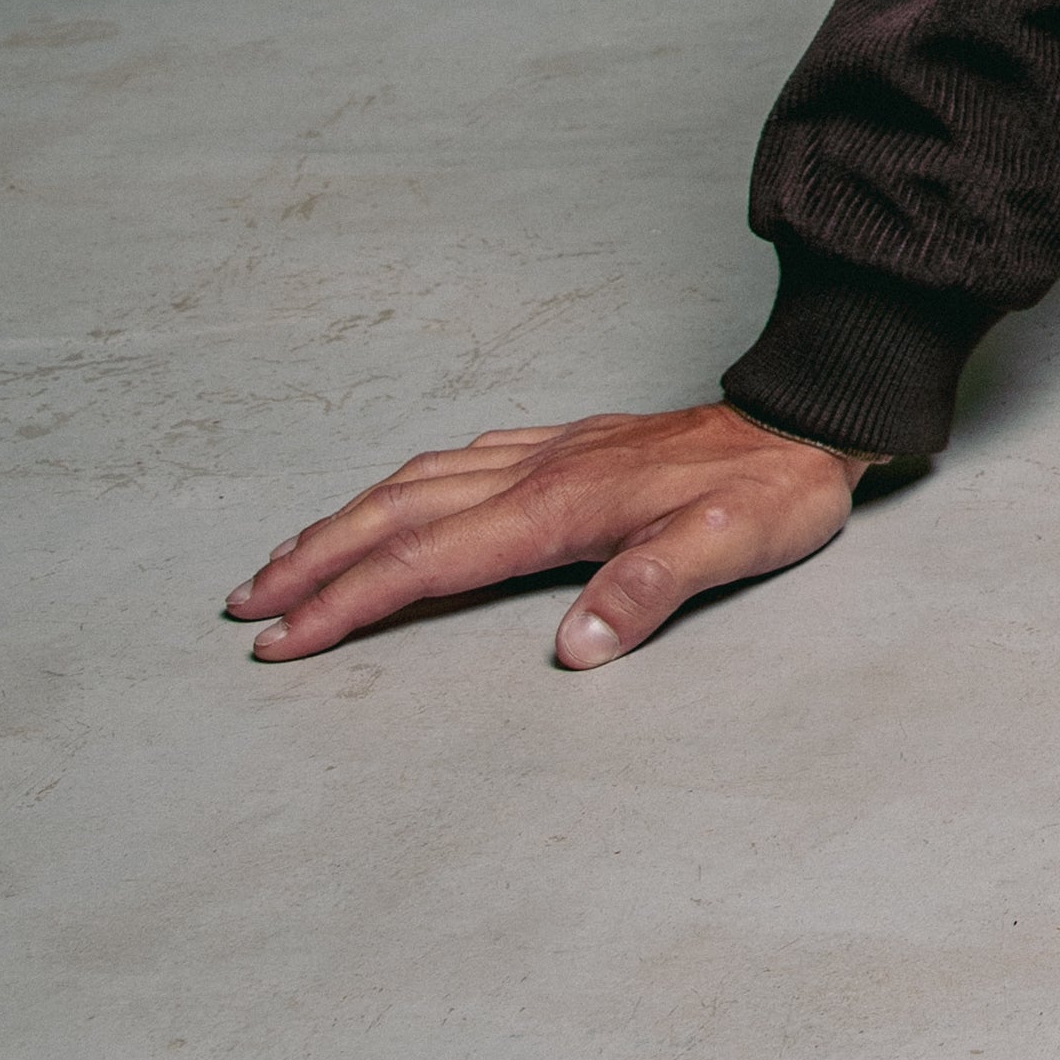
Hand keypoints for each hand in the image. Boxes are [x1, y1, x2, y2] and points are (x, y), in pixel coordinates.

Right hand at [228, 401, 872, 668]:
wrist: (814, 413)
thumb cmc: (777, 485)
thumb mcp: (732, 543)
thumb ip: (651, 588)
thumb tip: (576, 646)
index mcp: (559, 507)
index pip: (426, 562)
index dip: (347, 603)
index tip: (282, 641)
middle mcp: (538, 471)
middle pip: (396, 517)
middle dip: (313, 562)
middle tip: (245, 605)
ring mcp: (550, 451)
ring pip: (417, 483)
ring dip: (344, 521)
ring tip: (287, 557)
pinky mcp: (570, 444)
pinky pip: (460, 460)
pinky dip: (404, 485)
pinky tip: (397, 495)